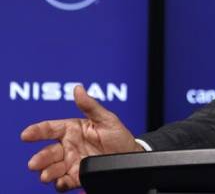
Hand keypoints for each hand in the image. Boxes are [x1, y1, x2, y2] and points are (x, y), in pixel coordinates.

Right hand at [20, 85, 142, 191]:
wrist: (131, 156)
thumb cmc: (119, 136)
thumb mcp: (107, 119)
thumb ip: (90, 106)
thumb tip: (78, 88)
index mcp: (72, 129)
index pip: (50, 129)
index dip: (37, 131)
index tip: (26, 135)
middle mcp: (68, 146)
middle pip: (48, 152)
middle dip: (40, 158)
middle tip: (35, 163)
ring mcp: (72, 162)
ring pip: (52, 168)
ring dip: (47, 172)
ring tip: (46, 175)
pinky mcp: (77, 176)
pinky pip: (64, 182)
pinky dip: (60, 184)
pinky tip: (61, 182)